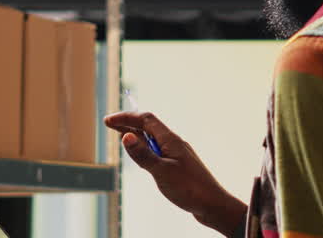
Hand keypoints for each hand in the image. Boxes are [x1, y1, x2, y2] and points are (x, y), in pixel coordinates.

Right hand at [104, 111, 246, 236]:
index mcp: (171, 140)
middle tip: (110, 124)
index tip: (109, 120)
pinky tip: (142, 155)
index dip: (126, 118)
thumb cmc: (190, 188)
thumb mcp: (162, 172)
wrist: (213, 205)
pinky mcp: (178, 166)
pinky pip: (158, 151)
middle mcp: (174, 143)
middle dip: (129, 124)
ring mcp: (177, 154)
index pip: (146, 120)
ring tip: (121, 135)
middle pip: (149, 127)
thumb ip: (143, 155)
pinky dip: (145, 149)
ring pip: (153, 139)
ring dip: (136, 136)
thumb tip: (126, 136)